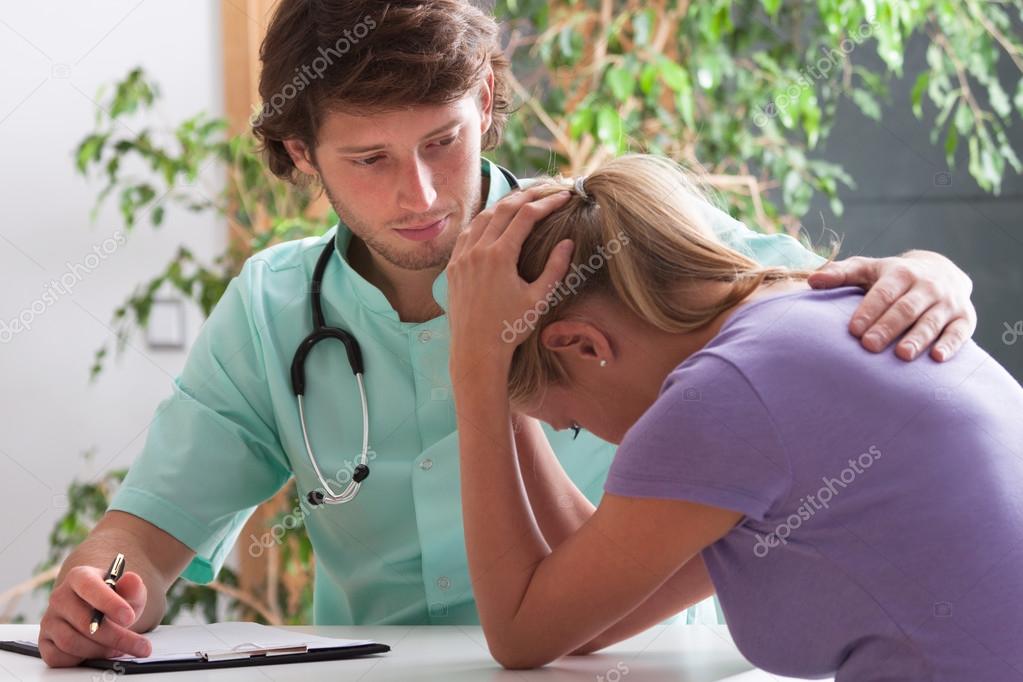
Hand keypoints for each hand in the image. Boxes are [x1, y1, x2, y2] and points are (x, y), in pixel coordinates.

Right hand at [39, 565, 151, 666]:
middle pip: (83, 621)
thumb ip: (133, 587)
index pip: (89, 586)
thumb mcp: (129, 592)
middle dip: (115, 637)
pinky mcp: (45, 642)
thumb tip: (132, 580)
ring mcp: (50, 620)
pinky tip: (98, 654)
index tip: (129, 617)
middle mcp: (60, 597)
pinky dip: (80, 660)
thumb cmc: (115, 600)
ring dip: (100, 651)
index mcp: (79, 577)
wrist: (99, 611)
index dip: (109, 603)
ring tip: (120, 650)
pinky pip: (57, 657)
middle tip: (139, 645)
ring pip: (70, 642)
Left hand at [447, 187, 574, 367]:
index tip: (564, 196)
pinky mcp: (453, 266)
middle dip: (528, 196)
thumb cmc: (510, 329)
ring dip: (504, 205)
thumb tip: (567, 242)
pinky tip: (494, 221)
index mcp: (500, 256)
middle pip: (504, 209)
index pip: (526, 216)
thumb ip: (555, 268)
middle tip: (547, 190)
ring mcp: (462, 257)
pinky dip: (484, 221)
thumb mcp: (539, 299)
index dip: (547, 202)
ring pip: (483, 217)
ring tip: (523, 200)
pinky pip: (468, 233)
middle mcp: (477, 250)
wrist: (475, 351)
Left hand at [807, 251, 975, 361]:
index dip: (869, 310)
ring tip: (902, 356)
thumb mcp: (869, 269)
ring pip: (932, 321)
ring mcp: (948, 302)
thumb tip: (812, 280)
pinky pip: (960, 332)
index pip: (884, 292)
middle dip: (888, 327)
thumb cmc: (892, 277)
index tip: (853, 329)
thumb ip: (841, 274)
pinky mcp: (965, 318)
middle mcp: (927, 286)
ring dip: (918, 338)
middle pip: (906, 308)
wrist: (942, 270)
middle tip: (869, 346)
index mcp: (901, 273)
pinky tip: (937, 358)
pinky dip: (950, 344)